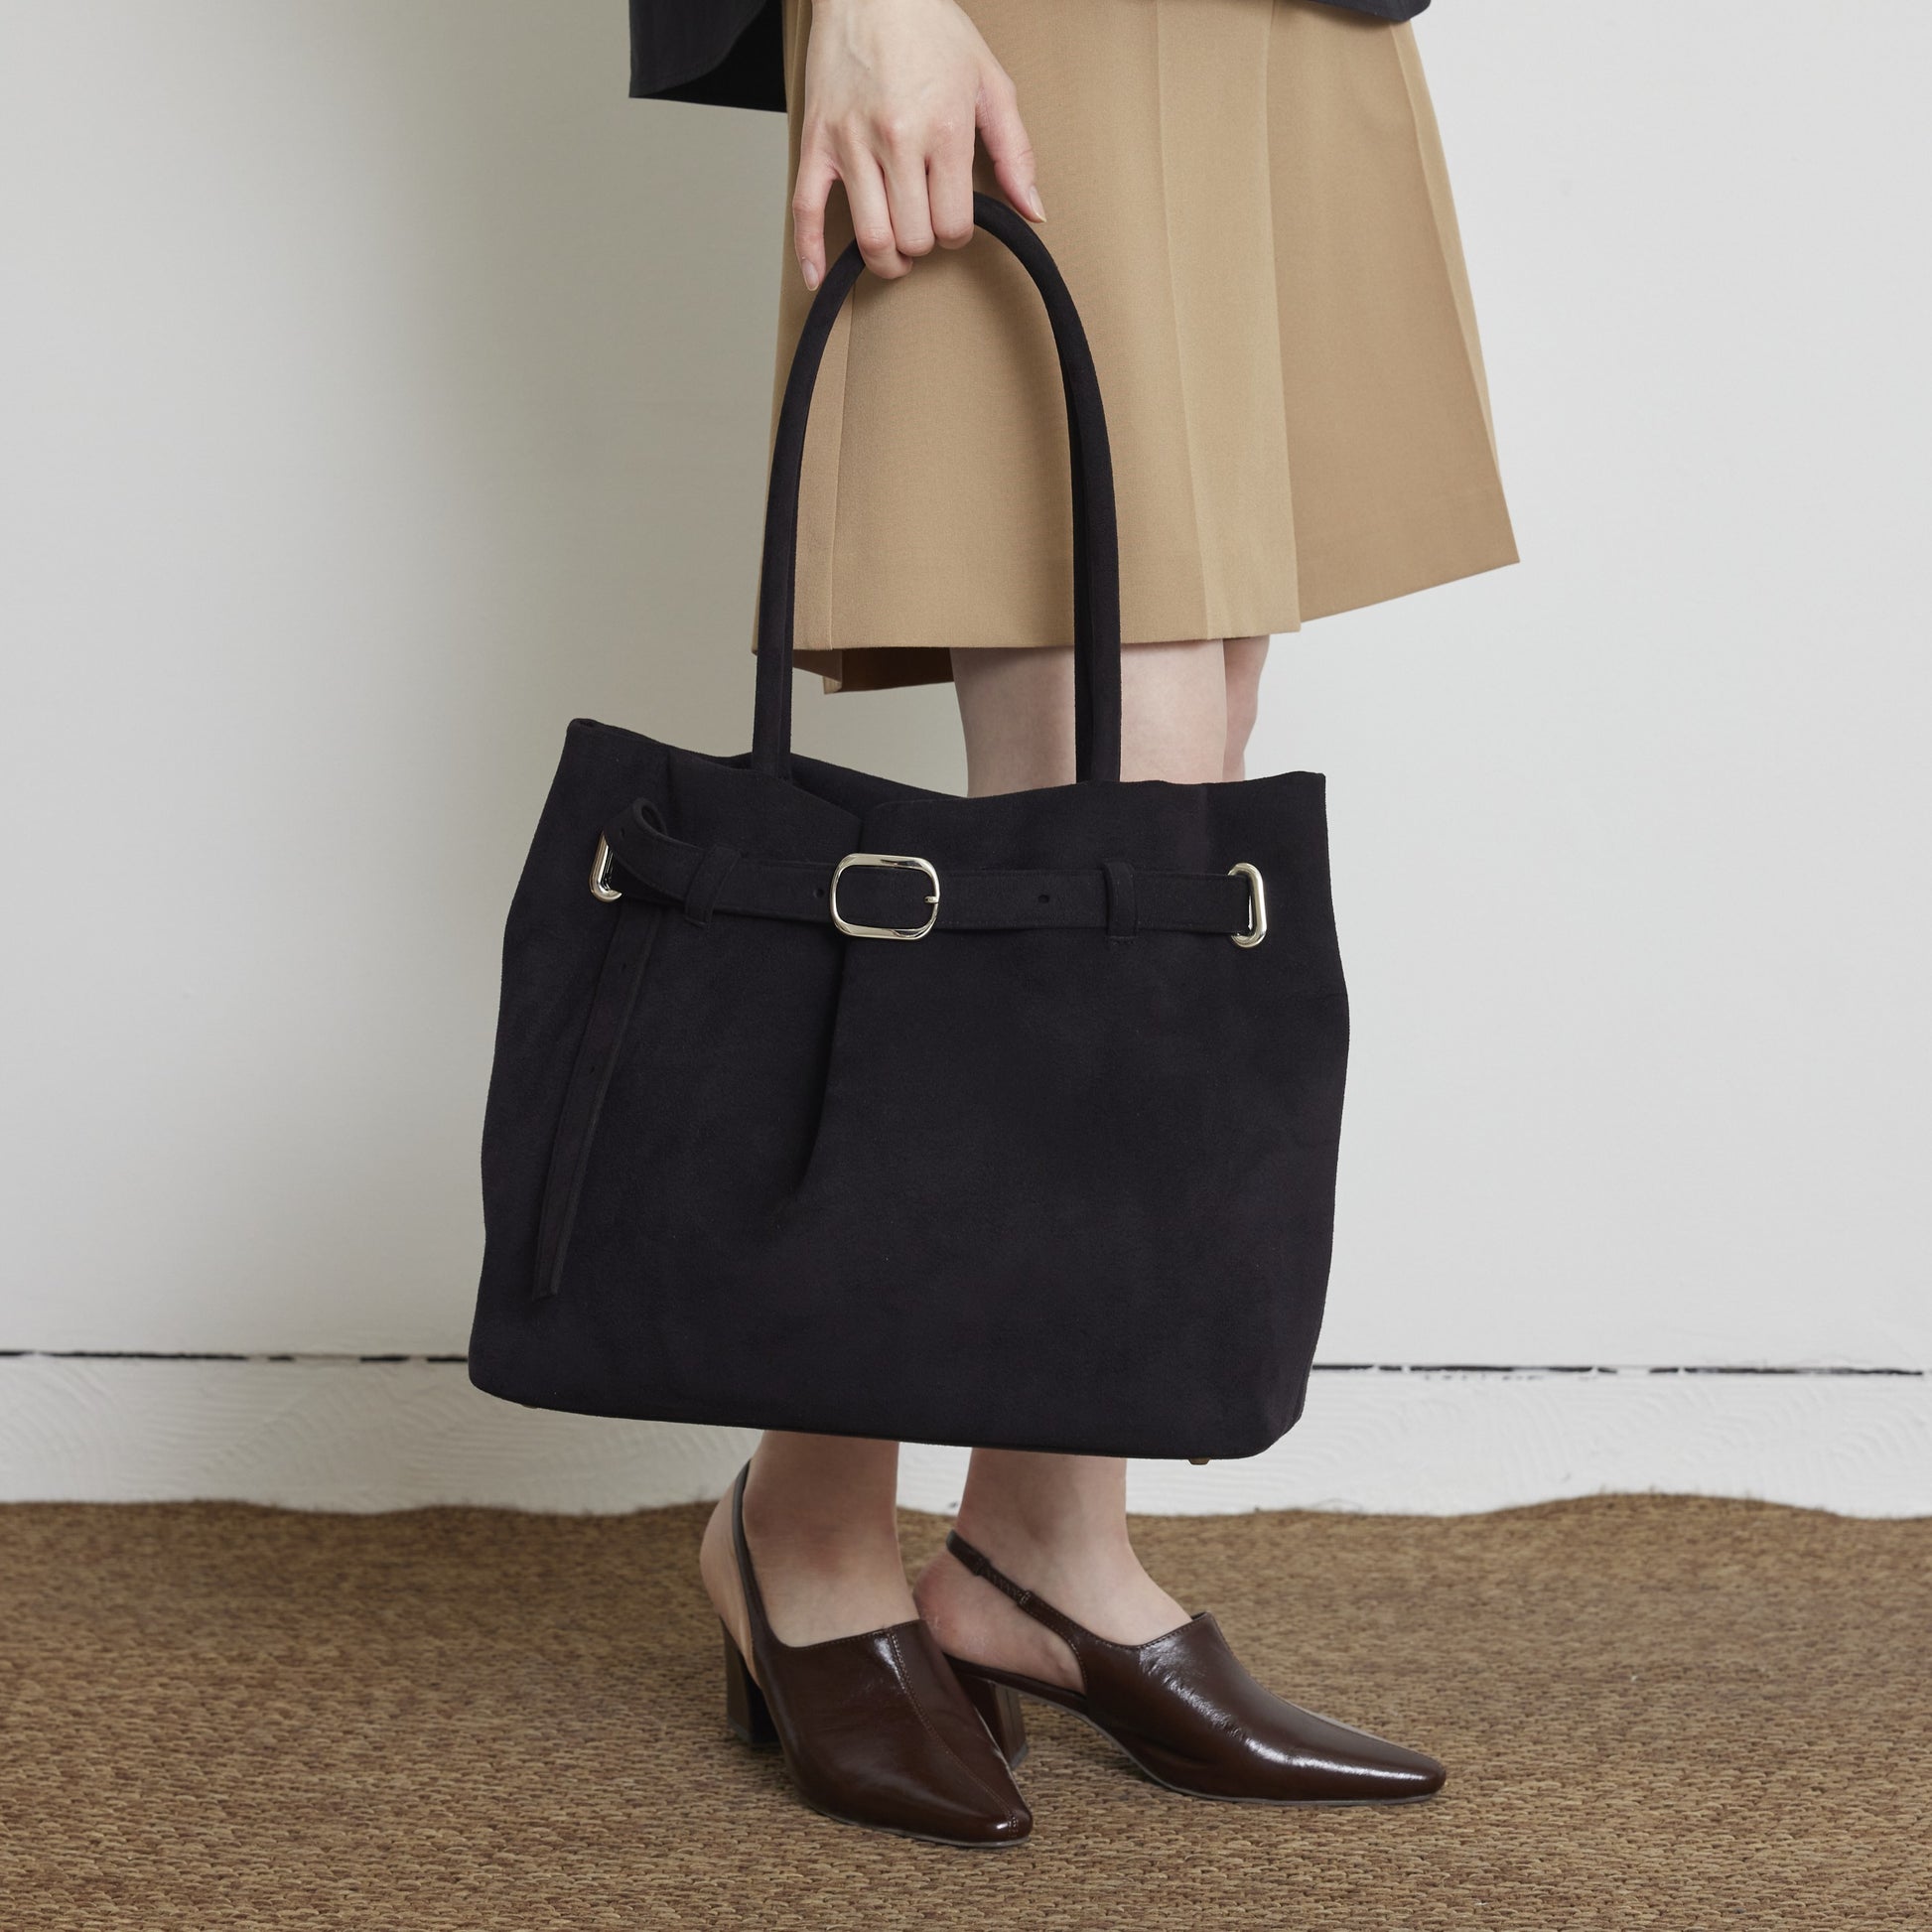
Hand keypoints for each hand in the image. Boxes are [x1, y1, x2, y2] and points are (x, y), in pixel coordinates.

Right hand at [793, 0, 1042, 288]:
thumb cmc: (930, 29)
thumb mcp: (990, 82)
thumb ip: (1016, 152)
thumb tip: (1033, 211)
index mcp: (944, 129)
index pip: (954, 224)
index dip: (957, 232)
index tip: (952, 217)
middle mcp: (897, 140)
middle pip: (913, 238)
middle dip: (923, 243)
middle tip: (924, 225)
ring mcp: (852, 143)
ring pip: (870, 237)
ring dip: (885, 258)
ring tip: (893, 250)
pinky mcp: (816, 142)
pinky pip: (805, 209)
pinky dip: (810, 250)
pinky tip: (820, 275)